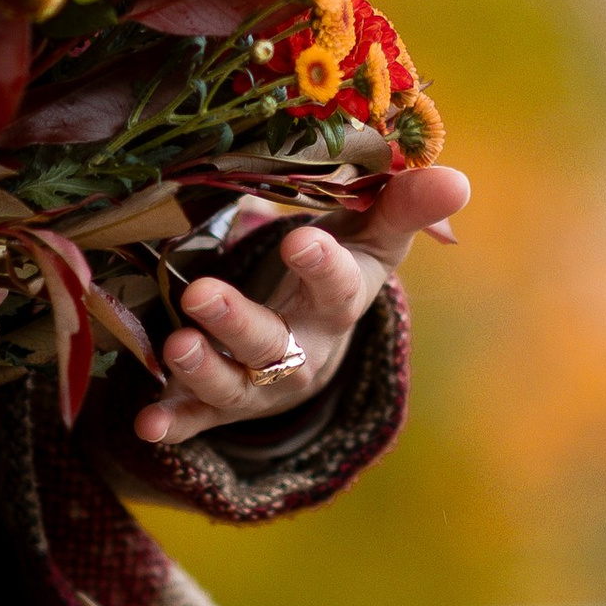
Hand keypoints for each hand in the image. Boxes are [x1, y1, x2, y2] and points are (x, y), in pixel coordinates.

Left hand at [131, 162, 470, 449]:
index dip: (323, 267)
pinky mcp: (220, 404)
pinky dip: (173, 423)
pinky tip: (147, 425)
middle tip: (202, 296)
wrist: (318, 336)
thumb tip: (459, 180)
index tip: (300, 242)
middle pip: (275, 344)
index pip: (338, 286)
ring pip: (234, 384)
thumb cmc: (342, 266)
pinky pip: (197, 418)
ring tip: (175, 345)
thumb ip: (405, 205)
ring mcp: (260, 381)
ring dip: (203, 369)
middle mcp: (302, 348)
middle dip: (239, 324)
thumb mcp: (374, 235)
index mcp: (339, 300)